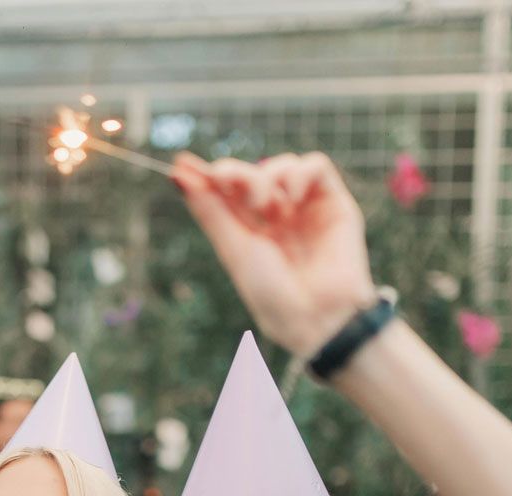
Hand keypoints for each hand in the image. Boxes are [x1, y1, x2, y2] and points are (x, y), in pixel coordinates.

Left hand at [172, 152, 376, 357]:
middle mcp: (278, 217)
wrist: (315, 316)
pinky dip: (298, 173)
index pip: (227, 191)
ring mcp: (305, 209)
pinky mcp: (334, 203)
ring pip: (282, 165)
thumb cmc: (272, 293)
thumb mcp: (235, 249)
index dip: (207, 175)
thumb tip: (177, 174)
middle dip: (236, 176)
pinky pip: (316, 165)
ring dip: (266, 177)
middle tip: (227, 185)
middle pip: (251, 173)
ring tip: (266, 207)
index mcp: (250, 230)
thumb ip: (210, 211)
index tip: (183, 164)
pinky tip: (290, 198)